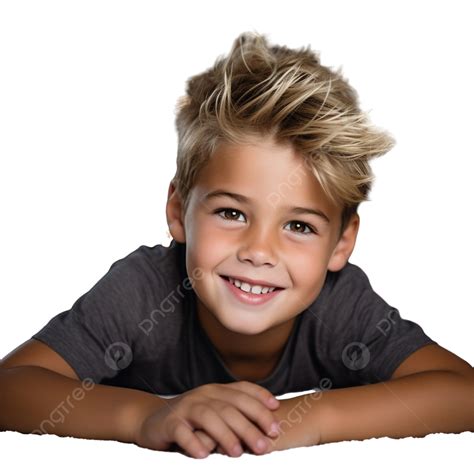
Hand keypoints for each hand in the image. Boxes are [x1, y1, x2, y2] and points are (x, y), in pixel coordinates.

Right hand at [133, 381, 280, 457]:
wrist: (152, 420)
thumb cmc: (191, 420)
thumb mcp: (215, 411)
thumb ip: (235, 414)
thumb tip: (267, 428)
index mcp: (218, 390)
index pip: (243, 391)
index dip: (261, 402)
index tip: (277, 420)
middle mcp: (204, 394)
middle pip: (230, 407)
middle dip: (249, 426)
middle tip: (264, 446)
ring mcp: (186, 406)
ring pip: (209, 417)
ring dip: (225, 435)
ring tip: (237, 453)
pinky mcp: (170, 422)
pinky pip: (182, 431)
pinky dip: (193, 442)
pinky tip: (203, 455)